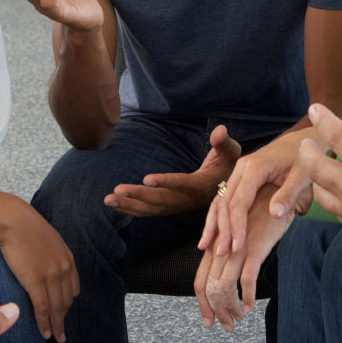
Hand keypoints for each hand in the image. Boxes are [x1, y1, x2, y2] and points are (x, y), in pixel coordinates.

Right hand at [0, 195, 79, 342]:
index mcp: (67, 258)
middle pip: (66, 301)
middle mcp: (63, 268)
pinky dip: (44, 322)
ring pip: (57, 308)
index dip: (68, 303)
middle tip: (61, 333)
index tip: (63, 313)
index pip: (73, 288)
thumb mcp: (47, 239)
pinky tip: (44, 332)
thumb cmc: (25, 227)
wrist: (13, 220)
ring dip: (56, 325)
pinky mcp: (35, 281)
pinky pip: (43, 307)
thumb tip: (45, 263)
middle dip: (64, 318)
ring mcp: (51, 275)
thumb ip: (51, 254)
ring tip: (55, 337)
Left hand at [104, 125, 241, 216]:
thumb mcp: (232, 152)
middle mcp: (189, 200)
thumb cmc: (229, 165)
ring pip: (152, 209)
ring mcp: (178, 205)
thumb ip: (224, 142)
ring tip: (109, 199)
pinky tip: (115, 204)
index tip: (147, 178)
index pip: (184, 184)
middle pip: (162, 200)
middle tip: (116, 191)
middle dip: (138, 196)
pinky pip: (150, 211)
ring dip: (130, 205)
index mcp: (203, 185)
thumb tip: (219, 131)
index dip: (167, 181)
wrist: (230, 188)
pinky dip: (132, 209)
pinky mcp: (171, 207)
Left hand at [194, 183, 294, 329]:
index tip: (210, 321)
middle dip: (216, 312)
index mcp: (215, 246)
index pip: (199, 282)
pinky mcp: (254, 246)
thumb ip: (232, 256)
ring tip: (239, 319)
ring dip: (230, 308)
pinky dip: (246, 296)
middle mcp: (221, 247)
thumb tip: (226, 283)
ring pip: (224, 287)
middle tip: (228, 326)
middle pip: (209, 289)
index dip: (203, 305)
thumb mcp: (241, 237)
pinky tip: (250, 306)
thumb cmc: (260, 215)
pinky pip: (246, 278)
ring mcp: (236, 247)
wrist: (277, 191)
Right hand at [198, 129, 315, 256]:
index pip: (239, 202)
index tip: (237, 248)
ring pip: (220, 201)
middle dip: (222, 229)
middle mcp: (241, 168)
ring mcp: (238, 173)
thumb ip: (289, 194)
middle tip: (221, 253)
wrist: (300, 142)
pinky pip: (224, 199)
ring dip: (214, 225)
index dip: (236, 226)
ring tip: (207, 248)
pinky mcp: (240, 179)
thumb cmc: (303, 159)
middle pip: (225, 202)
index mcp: (255, 167)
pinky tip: (211, 234)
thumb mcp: (303, 175)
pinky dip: (217, 217)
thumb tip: (275, 214)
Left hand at [301, 103, 341, 240]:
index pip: (338, 136)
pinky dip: (328, 196)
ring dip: (313, 176)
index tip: (315, 108)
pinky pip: (334, 209)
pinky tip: (335, 193)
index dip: (324, 119)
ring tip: (316, 167)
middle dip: (306, 151)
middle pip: (315, 166)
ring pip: (319, 192)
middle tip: (305, 142)